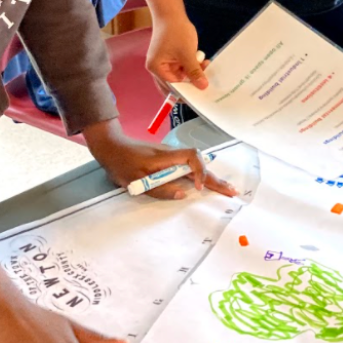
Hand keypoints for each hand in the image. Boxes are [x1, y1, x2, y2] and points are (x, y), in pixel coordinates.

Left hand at [84, 120, 236, 198]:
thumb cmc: (121, 163)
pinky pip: (189, 169)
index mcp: (166, 157)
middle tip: (232, 192)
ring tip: (226, 189)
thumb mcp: (135, 180)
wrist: (110, 147)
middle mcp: (172, 155)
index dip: (200, 172)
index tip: (198, 188)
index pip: (193, 158)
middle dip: (215, 178)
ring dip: (211, 178)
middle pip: (200, 164)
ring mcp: (171, 158)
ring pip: (196, 167)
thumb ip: (160, 189)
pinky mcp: (167, 162)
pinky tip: (207, 184)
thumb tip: (183, 195)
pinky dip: (201, 177)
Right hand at [146, 13, 207, 92]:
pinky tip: (201, 60)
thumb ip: (194, 71)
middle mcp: (157, 68)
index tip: (201, 93)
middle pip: (175, 83)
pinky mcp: (171, 58)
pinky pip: (182, 67)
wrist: (171, 13)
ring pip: (181, 76)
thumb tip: (202, 87)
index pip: (172, 87)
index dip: (187, 91)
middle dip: (191, 82)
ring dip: (193, 72)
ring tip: (205, 65)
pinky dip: (191, 65)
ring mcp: (164, 63)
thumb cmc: (175, 32)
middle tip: (206, 81)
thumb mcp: (187, 54)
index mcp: (156, 68)